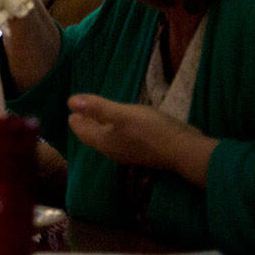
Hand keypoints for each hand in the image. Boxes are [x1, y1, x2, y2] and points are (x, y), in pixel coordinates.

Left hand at [67, 94, 217, 185]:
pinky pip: (121, 138)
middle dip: (86, 122)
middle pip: (93, 135)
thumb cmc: (151, 130)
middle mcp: (113, 150)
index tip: (72, 105)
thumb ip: (97, 108)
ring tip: (99, 112)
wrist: (184, 151)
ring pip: (107, 138)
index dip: (76, 117)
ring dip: (100, 125)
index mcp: (104, 142)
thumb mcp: (123, 114)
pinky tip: (124, 122)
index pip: (81, 131)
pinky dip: (115, 128)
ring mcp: (128, 152)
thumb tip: (70, 102)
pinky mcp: (142, 150)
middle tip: (82, 107)